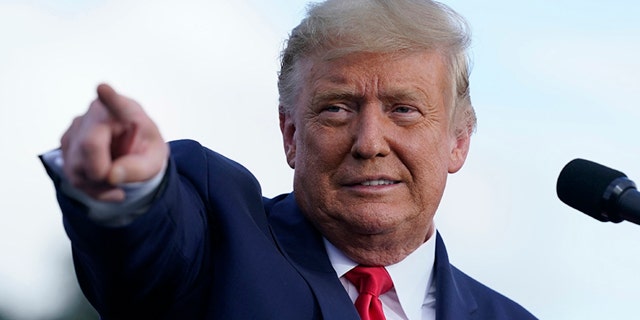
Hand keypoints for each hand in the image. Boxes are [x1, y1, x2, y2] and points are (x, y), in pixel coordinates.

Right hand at [60, 84, 168, 201]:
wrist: (133, 152)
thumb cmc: (145, 150)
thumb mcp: (154, 160)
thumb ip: (139, 168)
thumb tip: (111, 175)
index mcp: (124, 110)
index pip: (116, 104)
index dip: (109, 98)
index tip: (103, 89)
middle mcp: (96, 113)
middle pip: (89, 146)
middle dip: (104, 173)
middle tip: (121, 183)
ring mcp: (77, 127)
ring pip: (77, 166)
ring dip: (98, 185)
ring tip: (117, 181)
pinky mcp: (67, 144)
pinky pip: (73, 174)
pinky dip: (90, 187)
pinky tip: (104, 183)